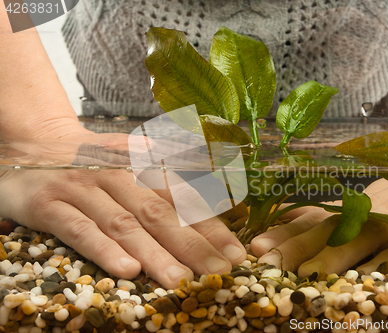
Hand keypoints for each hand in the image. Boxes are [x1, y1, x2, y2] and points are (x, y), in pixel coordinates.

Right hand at [0, 129, 246, 287]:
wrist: (35, 146)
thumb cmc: (96, 162)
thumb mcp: (134, 157)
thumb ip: (173, 171)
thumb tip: (221, 185)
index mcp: (142, 166)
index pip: (183, 199)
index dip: (212, 227)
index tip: (236, 254)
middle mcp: (117, 175)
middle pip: (159, 213)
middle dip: (192, 245)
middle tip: (218, 273)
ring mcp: (84, 189)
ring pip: (123, 224)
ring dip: (154, 253)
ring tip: (180, 280)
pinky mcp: (49, 204)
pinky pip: (78, 229)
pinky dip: (103, 249)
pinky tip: (127, 269)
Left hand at [251, 173, 387, 275]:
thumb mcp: (363, 208)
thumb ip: (328, 215)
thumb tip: (285, 218)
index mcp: (348, 212)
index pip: (308, 221)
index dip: (281, 234)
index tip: (255, 247)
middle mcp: (365, 216)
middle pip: (324, 231)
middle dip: (294, 247)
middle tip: (267, 261)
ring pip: (358, 240)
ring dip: (332, 257)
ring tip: (308, 275)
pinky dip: (385, 263)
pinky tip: (367, 278)